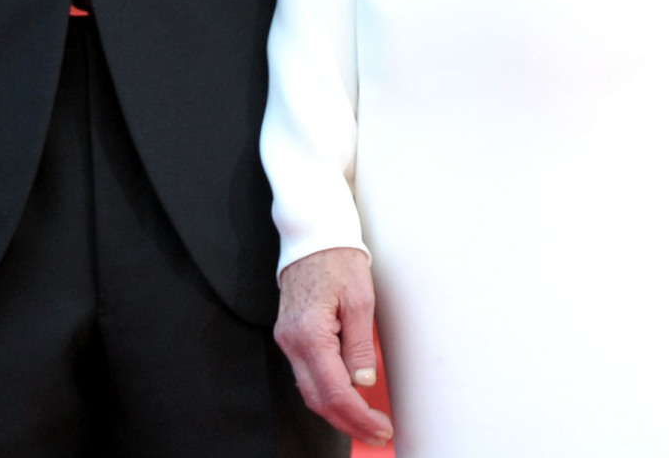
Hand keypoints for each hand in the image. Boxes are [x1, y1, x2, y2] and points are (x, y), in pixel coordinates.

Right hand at [275, 248, 392, 447]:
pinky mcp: (290, 335)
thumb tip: (363, 382)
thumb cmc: (338, 260)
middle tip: (377, 432)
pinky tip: (346, 399)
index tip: (380, 426)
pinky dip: (325, 394)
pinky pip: (305, 375)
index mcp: (310, 332)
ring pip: (309, 391)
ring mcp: (287, 338)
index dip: (359, 416)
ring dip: (337, 412)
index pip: (334, 391)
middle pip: (317, 399)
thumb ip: (360, 345)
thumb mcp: (360, 300)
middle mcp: (292, 340)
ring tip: (366, 421)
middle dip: (348, 423)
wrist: (313, 237)